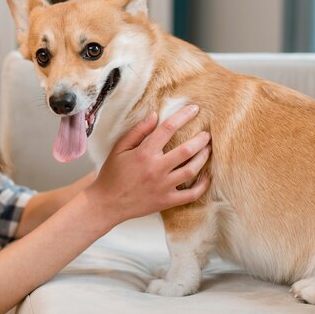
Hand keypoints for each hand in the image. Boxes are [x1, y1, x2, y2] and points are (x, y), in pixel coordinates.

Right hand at [87, 105, 210, 226]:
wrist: (107, 203)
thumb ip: (138, 131)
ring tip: (208, 149)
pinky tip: (207, 176)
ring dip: (203, 157)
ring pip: (191, 170)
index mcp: (144, 153)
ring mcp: (163, 186)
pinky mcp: (167, 201)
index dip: (183, 116)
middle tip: (207, 134)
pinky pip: (191, 195)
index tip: (194, 109)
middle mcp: (156, 169)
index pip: (168, 129)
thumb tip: (155, 115)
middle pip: (186, 150)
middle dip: (200, 139)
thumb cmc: (111, 174)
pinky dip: (203, 185)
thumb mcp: (119, 148)